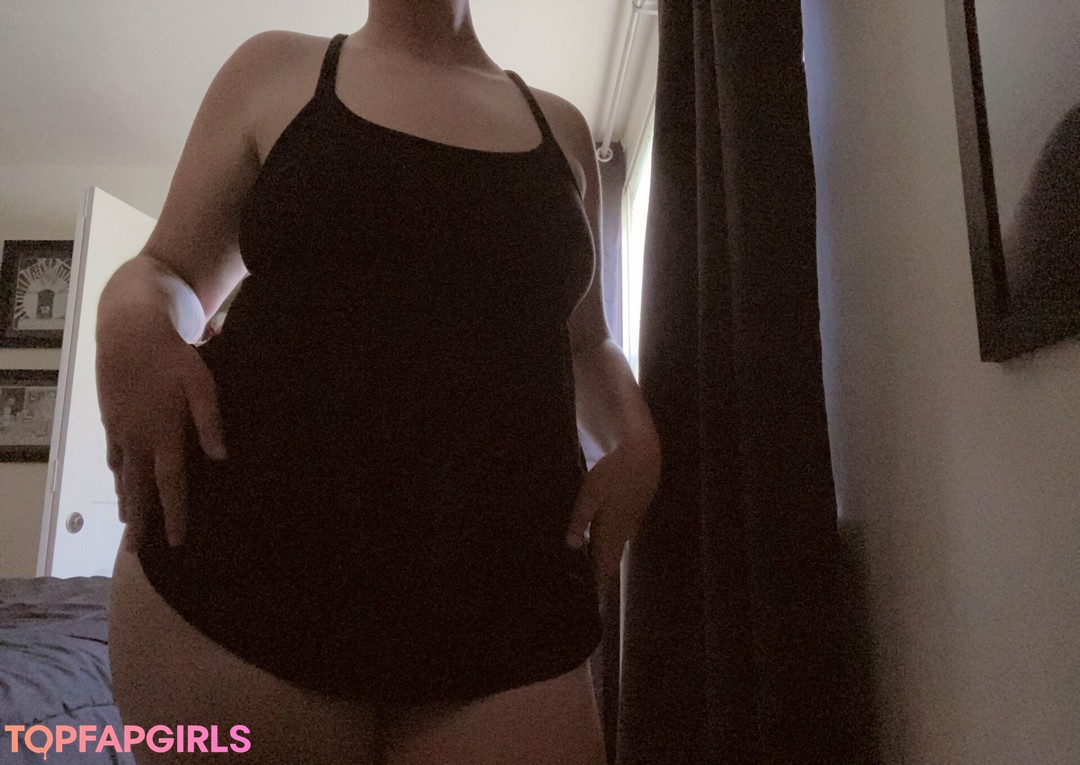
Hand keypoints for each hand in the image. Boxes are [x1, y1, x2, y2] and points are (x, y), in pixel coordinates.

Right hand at [96, 311, 226, 549]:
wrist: (129, 333)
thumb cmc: (174, 358)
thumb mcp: (202, 385)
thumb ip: (210, 421)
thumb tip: (221, 457)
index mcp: (164, 433)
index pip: (170, 484)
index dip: (174, 514)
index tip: (177, 541)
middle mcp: (139, 439)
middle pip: (139, 490)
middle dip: (140, 522)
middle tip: (136, 552)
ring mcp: (121, 431)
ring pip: (124, 476)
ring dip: (127, 503)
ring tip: (129, 527)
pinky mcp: (112, 420)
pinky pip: (114, 457)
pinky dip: (118, 476)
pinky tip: (121, 487)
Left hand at [565, 432, 661, 610]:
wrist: (642, 455)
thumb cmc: (613, 473)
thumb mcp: (591, 493)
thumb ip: (580, 519)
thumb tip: (571, 547)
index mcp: (610, 531)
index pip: (603, 569)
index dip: (598, 589)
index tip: (594, 610)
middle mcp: (621, 533)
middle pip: (609, 564)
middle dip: (601, 583)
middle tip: (592, 603)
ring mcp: (627, 525)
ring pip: (614, 552)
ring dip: (604, 566)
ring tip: (594, 581)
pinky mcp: (629, 516)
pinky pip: (617, 539)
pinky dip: (608, 548)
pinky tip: (600, 548)